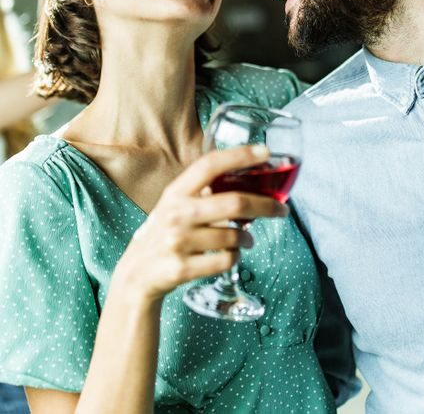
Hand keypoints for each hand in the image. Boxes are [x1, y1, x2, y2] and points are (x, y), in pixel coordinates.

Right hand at [114, 145, 288, 302]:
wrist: (137, 274)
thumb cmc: (167, 233)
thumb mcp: (176, 205)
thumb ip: (204, 191)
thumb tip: (251, 175)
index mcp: (176, 192)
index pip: (209, 165)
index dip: (239, 156)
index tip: (266, 152)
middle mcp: (176, 214)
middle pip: (235, 203)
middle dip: (267, 206)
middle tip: (282, 210)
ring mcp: (177, 242)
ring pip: (235, 236)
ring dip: (248, 238)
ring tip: (245, 239)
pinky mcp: (182, 268)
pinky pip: (227, 260)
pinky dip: (235, 258)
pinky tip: (229, 256)